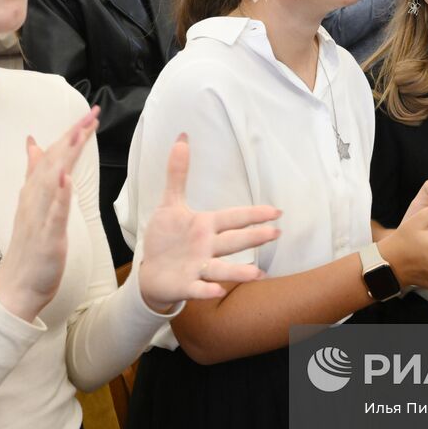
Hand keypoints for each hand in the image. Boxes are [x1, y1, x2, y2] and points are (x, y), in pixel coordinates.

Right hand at [0, 108, 99, 320]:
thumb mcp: (34, 204)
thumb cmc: (30, 245)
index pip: (54, 156)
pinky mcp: (46, 237)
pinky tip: (66, 179)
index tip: (89, 114)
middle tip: (90, 114)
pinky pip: (53, 214)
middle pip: (54, 161)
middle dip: (73, 137)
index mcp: (36, 191)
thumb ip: (35, 173)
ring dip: (65, 157)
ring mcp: (39, 217)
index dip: (71, 134)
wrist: (17, 285)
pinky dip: (59, 196)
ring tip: (78, 135)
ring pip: (52, 181)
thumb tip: (34, 143)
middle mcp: (35, 199)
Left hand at [137, 135, 282, 308]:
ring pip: (221, 268)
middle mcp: (207, 247)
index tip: (275, 211)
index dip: (253, 214)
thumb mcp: (170, 203)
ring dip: (239, 271)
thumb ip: (178, 173)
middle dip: (253, 237)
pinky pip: (198, 288)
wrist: (152, 272)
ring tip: (257, 275)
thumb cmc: (167, 238)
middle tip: (275, 233)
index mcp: (206, 226)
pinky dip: (207, 290)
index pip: (233, 217)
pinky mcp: (186, 285)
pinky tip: (217, 291)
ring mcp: (199, 267)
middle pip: (233, 241)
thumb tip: (182, 137)